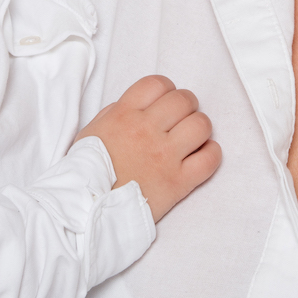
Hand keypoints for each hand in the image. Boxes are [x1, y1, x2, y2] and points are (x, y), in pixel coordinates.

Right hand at [77, 74, 220, 219]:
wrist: (85, 213)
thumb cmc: (85, 175)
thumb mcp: (91, 133)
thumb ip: (116, 113)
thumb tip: (138, 106)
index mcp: (123, 115)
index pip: (157, 84)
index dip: (166, 90)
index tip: (166, 103)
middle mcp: (146, 131)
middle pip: (184, 100)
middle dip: (186, 107)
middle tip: (180, 122)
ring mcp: (164, 156)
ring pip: (201, 125)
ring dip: (200, 129)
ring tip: (190, 140)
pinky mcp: (177, 183)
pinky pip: (210, 159)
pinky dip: (211, 155)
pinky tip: (200, 157)